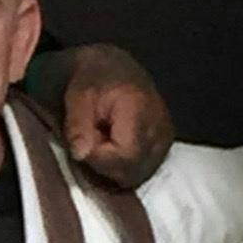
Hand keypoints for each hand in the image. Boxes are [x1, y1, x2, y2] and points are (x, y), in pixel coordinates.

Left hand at [59, 44, 174, 189]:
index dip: (101, 159)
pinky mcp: (164, 146)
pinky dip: (124, 167)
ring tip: (103, 143)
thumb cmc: (94, 80)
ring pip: (138, 175)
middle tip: (93, 143)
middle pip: (133, 172)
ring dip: (114, 168)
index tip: (86, 144)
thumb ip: (78, 126)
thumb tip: (81, 155)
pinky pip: (143, 171)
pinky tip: (113, 149)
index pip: (126, 156)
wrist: (114, 67)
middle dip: (106, 165)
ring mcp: (166, 138)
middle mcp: (160, 126)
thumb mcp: (77, 97)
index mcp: (140, 109)